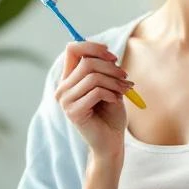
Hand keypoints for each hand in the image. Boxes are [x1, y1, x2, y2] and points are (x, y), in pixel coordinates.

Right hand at [54, 41, 132, 161]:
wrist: (111, 142)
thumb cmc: (111, 113)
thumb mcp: (109, 85)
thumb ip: (103, 69)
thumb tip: (106, 52)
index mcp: (69, 79)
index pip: (72, 50)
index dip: (92, 47)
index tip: (112, 56)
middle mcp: (63, 88)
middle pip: (87, 62)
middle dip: (111, 67)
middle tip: (126, 77)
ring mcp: (66, 101)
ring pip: (93, 77)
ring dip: (114, 82)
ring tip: (125, 90)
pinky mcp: (74, 112)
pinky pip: (96, 92)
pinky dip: (112, 94)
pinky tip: (116, 101)